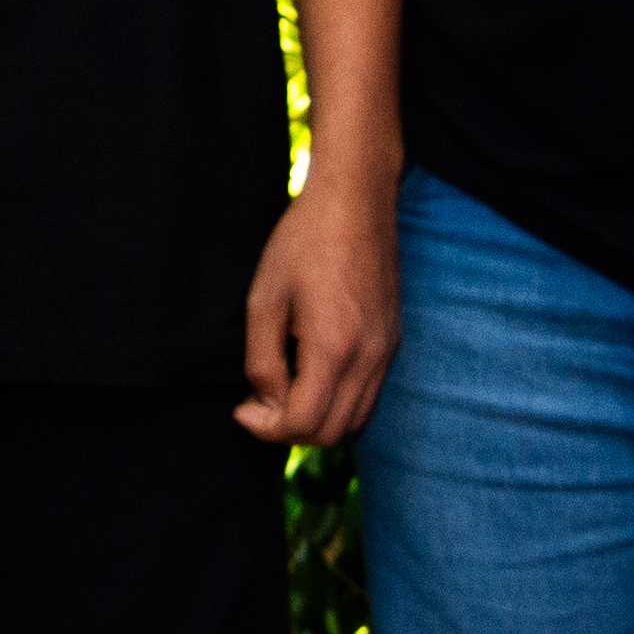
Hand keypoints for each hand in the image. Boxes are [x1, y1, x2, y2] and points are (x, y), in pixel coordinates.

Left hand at [237, 174, 398, 449]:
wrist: (356, 201)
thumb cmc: (304, 241)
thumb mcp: (264, 299)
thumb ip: (262, 360)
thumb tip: (267, 402)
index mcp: (334, 347)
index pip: (303, 422)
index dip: (265, 428)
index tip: (241, 408)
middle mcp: (369, 358)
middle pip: (331, 433)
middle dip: (288, 431)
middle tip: (258, 405)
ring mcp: (387, 351)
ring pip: (354, 421)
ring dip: (315, 421)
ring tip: (281, 392)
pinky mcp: (392, 342)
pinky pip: (368, 397)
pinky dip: (338, 404)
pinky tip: (310, 376)